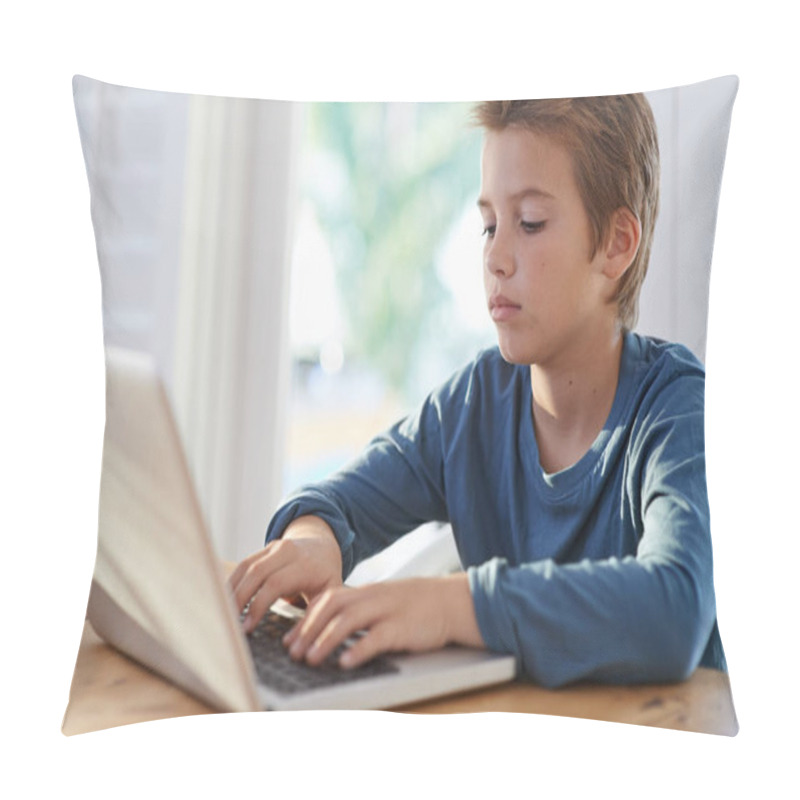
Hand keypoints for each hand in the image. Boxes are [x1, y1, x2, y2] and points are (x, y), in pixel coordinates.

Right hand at [228, 516, 342, 632]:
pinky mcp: (263, 549)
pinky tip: (225, 600)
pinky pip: (243, 564)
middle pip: (256, 573)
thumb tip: (300, 641)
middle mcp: (288, 551)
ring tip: (224, 615)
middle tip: (230, 624)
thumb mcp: (330, 592)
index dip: (258, 606)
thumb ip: (318, 612)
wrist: (322, 547)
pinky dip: (232, 582)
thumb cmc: (325, 576)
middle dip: (240, 600)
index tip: (247, 628)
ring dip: (232, 591)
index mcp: (305, 565)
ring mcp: (274, 547)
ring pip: (246, 567)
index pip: (275, 584)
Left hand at [282, 573, 484, 668]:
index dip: (304, 619)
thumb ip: (360, 611)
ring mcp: (388, 611)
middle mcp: (372, 598)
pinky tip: (345, 662)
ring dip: (325, 640)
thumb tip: (329, 631)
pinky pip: (377, 637)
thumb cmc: (416, 606)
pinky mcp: (403, 627)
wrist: (452, 601)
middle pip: (331, 607)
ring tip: (310, 659)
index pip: (327, 600)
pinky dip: (359, 649)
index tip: (288, 639)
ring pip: (348, 620)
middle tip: (292, 652)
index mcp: (365, 593)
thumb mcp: (384, 602)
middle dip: (307, 629)